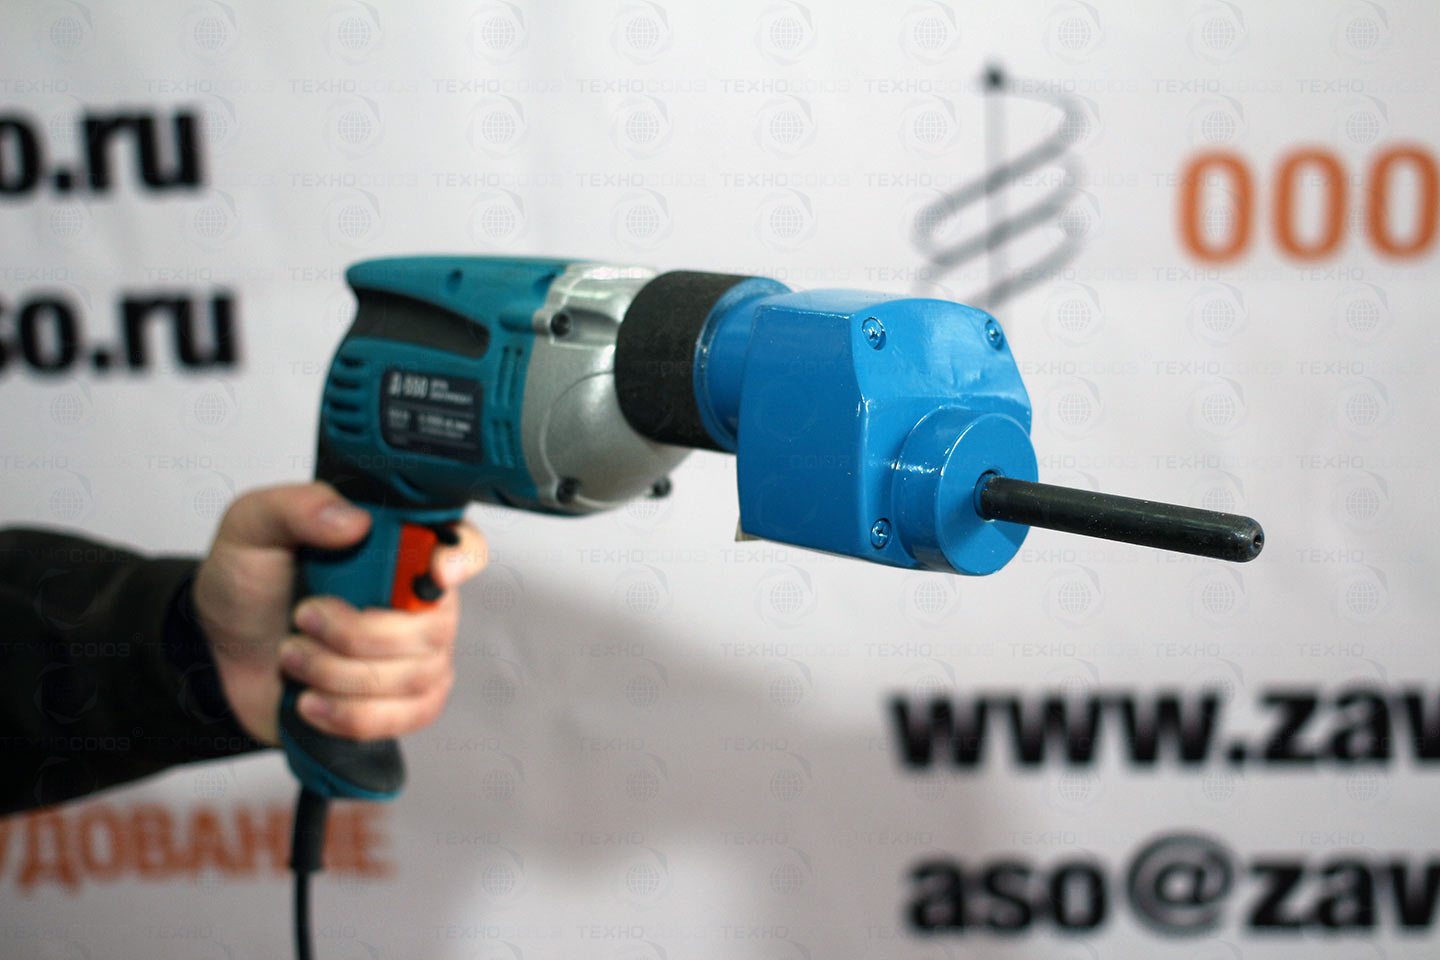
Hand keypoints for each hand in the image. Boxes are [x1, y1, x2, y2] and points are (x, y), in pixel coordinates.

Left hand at [191, 482, 486, 744]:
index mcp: (396, 548)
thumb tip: (355, 521)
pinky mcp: (402, 704)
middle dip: (356, 633)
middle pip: (433, 626)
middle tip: (301, 619)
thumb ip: (297, 508)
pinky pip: (404, 718)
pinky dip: (350, 715)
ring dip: (338, 674)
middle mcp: (419, 601)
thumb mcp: (251, 528)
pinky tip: (313, 701)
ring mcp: (417, 656)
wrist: (219, 656)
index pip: (463, 546)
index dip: (462, 559)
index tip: (438, 574)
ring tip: (292, 657)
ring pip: (413, 677)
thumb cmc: (246, 588)